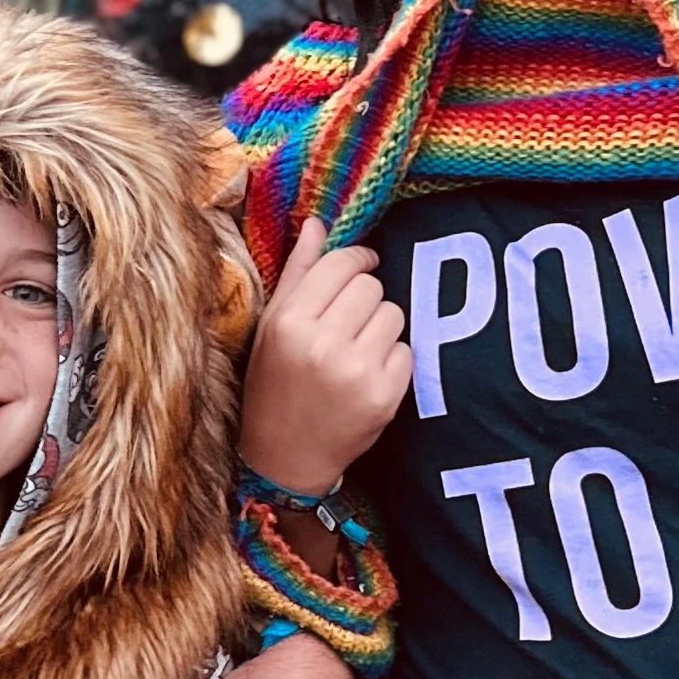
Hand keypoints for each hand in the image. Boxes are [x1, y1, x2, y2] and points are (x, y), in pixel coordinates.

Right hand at [239, 216, 409, 495]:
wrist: (284, 457)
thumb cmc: (274, 385)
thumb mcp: (271, 327)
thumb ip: (298, 272)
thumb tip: (316, 221)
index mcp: (288, 322)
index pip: (341, 264)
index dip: (357, 260)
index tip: (360, 267)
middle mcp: (320, 343)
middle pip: (372, 287)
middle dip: (365, 299)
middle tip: (347, 324)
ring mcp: (354, 371)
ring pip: (394, 315)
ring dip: (381, 328)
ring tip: (355, 351)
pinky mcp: (383, 395)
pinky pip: (406, 351)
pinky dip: (392, 360)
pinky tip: (366, 376)